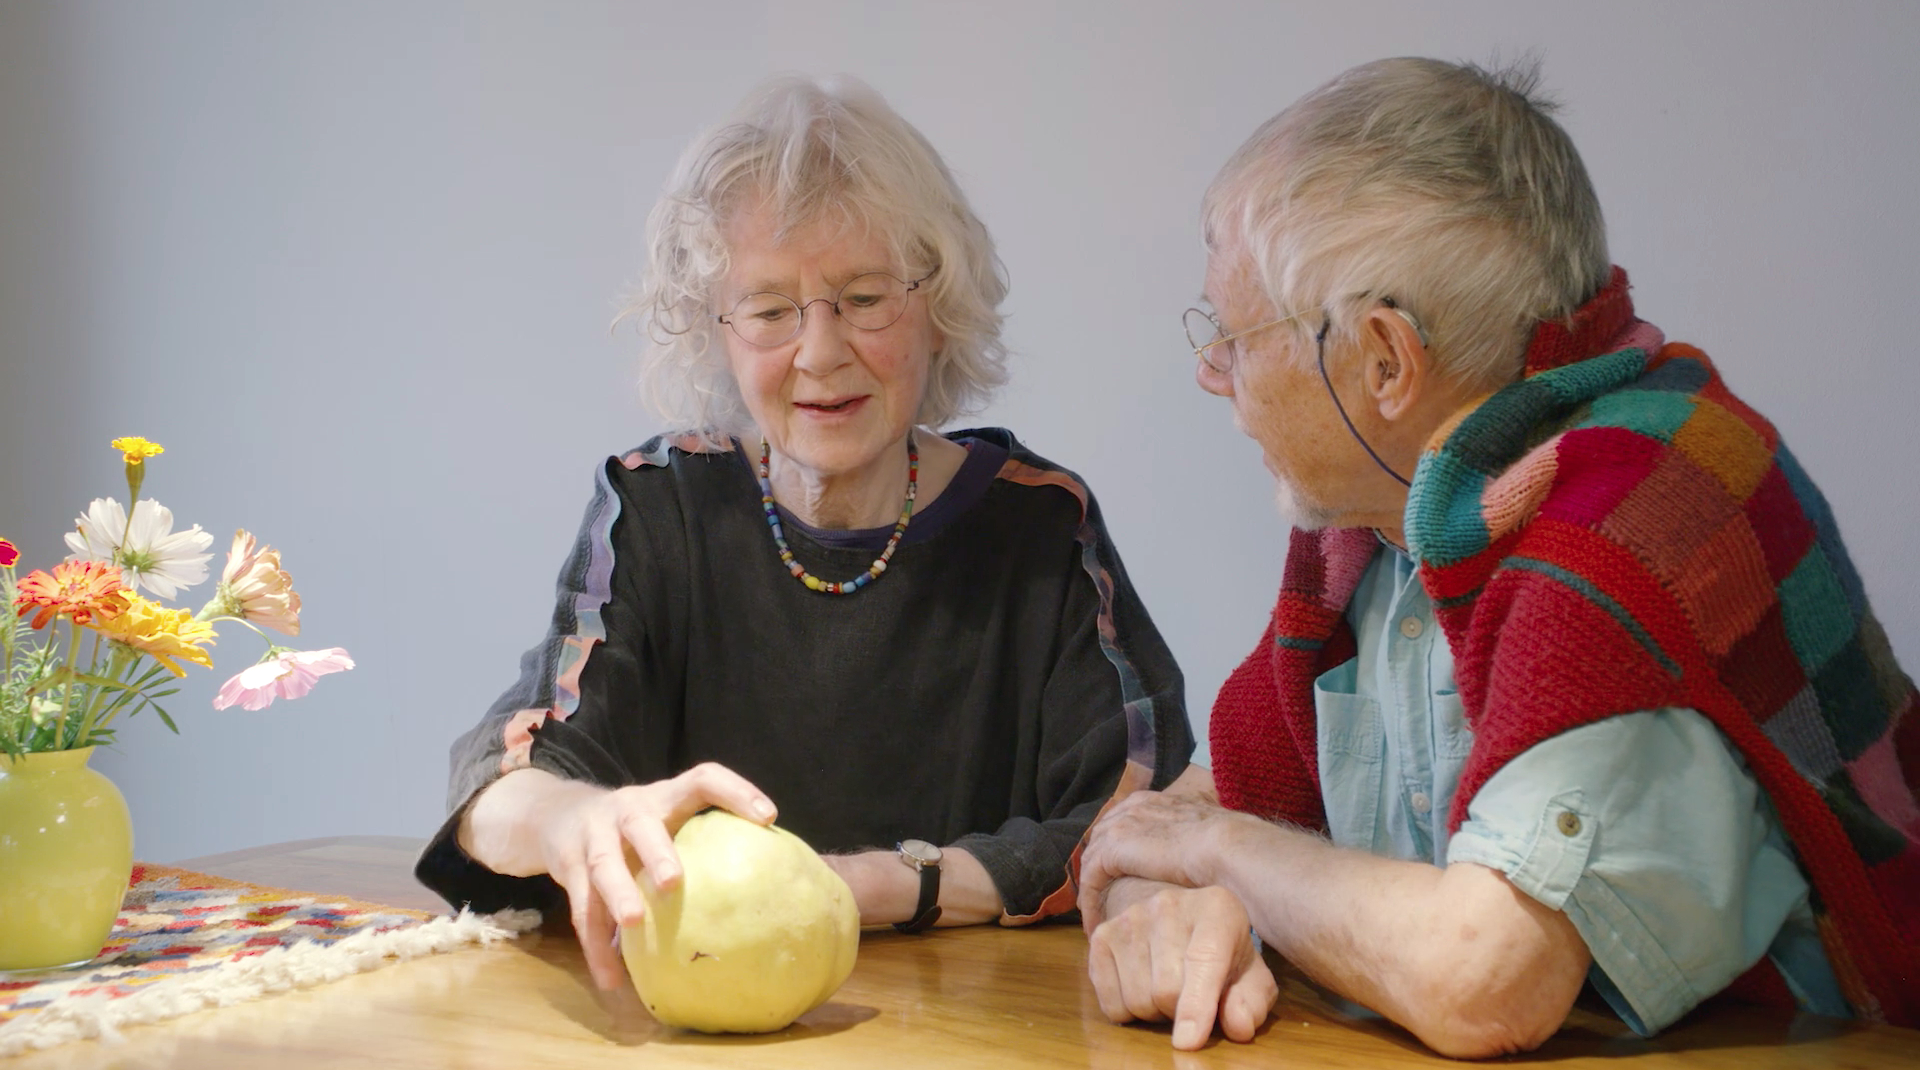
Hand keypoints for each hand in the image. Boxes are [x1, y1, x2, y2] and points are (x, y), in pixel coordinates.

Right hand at [535, 762, 775, 989]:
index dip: (736, 792)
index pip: (703, 780)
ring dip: (618, 894)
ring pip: (602, 865)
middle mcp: (627, 810)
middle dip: (657, 851)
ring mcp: (593, 836)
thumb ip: (702, 842)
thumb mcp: (663, 819)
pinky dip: (597, 947)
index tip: (768, 816)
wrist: (556, 817)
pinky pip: (581, 911)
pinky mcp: (566, 867)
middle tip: (674, 881)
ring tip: (635, 923)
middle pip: (641, 824)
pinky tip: (614, 979)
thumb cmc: (635, 827)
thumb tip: (768, 891)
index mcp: (663, 796)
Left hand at [1078, 790, 1244, 925]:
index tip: (1123, 876)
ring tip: (1097, 920)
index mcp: (1160, 801)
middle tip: (1102, 900)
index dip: (1122, 850)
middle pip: (1103, 837)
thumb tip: (1212, 858)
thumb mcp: (1216, 838)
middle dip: (1100, 868)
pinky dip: (1090, 904)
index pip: (1128, 822)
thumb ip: (1203, 842)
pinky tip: (1095, 928)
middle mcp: (1136, 807)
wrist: (1233, 851)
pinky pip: (1090, 879)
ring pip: (1093, 860)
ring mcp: (1122, 825)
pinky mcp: (1113, 849)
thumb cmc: (1236, 850)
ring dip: (1093, 891)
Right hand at [1087, 884, 1277, 1049]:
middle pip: (1166, 990)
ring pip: (1137, 999)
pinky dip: (1128, 1011)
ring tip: (1168, 992)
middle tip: (1191, 1000)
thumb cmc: (1222, 953)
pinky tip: (1143, 988)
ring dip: (1155, 1012)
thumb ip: (1250, 1001)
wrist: (1180, 918)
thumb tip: (1238, 1026)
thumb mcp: (1249, 975)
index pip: (1204, 960)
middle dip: (1180, 1012)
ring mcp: (1130, 917)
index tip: (1189, 1041)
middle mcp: (1168, 904)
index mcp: (1217, 909)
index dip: (1197, 1005)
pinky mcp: (1101, 936)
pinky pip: (1110, 1002)